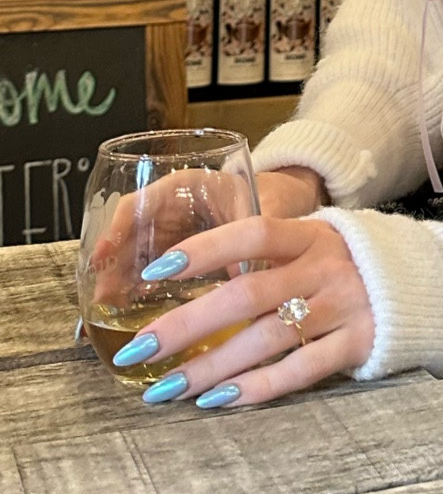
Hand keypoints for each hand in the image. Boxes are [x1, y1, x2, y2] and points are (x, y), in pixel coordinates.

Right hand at [89, 165, 323, 305]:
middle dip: (114, 265)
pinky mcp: (182, 252)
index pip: (141, 203)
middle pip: (132, 232)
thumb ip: (250, 238)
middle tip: (102, 297)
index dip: (116, 231)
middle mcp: (174, 205)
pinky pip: (153, 268)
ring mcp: (175, 228)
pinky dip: (142, 287)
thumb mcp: (265, 211)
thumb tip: (243, 277)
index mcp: (188, 184)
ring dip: (123, 280)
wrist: (290, 202)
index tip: (102, 257)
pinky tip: (133, 309)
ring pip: (138, 252)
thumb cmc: (277, 197)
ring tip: (110, 310)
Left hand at [116, 217, 374, 409]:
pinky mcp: (360, 344)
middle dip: (187, 325)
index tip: (155, 271)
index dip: (204, 250)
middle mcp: (327, 269)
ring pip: (267, 340)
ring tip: (167, 388)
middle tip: (139, 350)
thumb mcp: (318, 244)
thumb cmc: (354, 265)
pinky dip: (259, 387)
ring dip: (211, 367)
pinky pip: (301, 370)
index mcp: (312, 236)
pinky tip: (220, 400)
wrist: (429, 287)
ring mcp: (345, 308)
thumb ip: (269, 255)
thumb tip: (187, 276)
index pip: (253, 234)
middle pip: (247, 295)